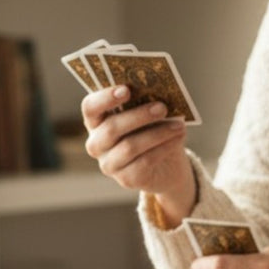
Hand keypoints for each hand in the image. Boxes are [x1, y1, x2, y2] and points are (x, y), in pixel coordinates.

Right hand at [82, 86, 194, 224]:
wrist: (165, 165)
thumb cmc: (152, 130)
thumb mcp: (147, 115)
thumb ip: (146, 103)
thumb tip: (159, 93)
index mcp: (96, 121)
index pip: (90, 108)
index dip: (105, 98)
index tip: (126, 89)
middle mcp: (96, 143)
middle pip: (111, 128)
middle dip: (138, 116)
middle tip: (162, 107)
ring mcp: (109, 164)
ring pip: (129, 147)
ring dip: (157, 133)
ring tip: (178, 125)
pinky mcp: (125, 179)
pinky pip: (144, 162)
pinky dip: (163, 148)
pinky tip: (178, 138)